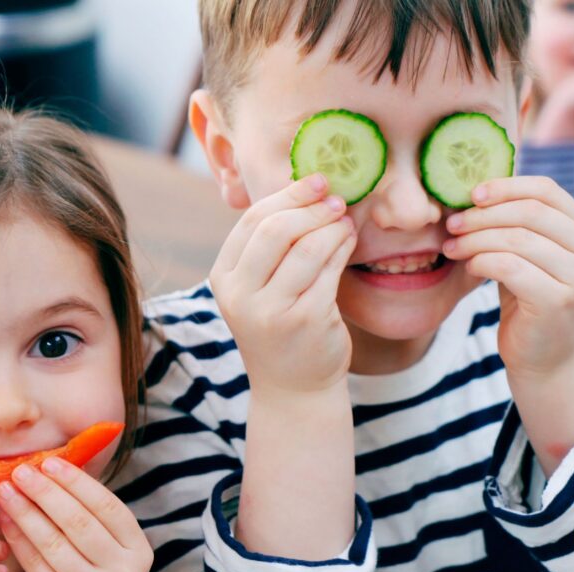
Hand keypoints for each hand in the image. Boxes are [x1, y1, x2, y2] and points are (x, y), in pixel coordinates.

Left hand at [0, 457, 152, 571]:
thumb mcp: (109, 553)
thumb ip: (93, 517)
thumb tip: (60, 465)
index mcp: (139, 552)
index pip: (108, 506)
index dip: (77, 482)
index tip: (51, 462)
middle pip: (79, 521)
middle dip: (46, 492)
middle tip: (22, 471)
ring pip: (53, 541)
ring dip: (26, 511)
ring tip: (6, 490)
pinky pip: (35, 564)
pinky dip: (18, 538)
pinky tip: (5, 521)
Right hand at [209, 174, 356, 396]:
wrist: (294, 387)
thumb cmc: (281, 325)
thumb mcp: (260, 287)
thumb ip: (272, 245)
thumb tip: (308, 187)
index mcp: (224, 278)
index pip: (252, 221)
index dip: (287, 196)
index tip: (316, 181)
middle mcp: (241, 295)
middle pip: (276, 230)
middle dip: (311, 207)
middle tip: (336, 199)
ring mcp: (272, 311)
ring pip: (307, 248)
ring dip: (332, 227)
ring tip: (345, 220)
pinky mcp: (306, 321)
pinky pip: (329, 270)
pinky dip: (342, 248)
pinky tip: (349, 241)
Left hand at [444, 176, 573, 375]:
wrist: (545, 359)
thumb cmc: (529, 300)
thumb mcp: (526, 255)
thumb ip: (514, 224)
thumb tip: (474, 190)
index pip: (546, 190)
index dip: (505, 186)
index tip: (471, 194)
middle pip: (530, 212)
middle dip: (484, 214)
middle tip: (453, 223)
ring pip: (517, 239)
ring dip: (476, 239)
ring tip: (452, 247)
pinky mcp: (559, 301)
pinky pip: (510, 267)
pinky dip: (482, 261)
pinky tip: (469, 267)